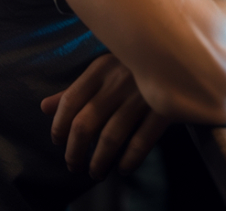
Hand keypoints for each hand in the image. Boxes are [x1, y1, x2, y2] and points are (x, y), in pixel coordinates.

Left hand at [40, 54, 170, 179]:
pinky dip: (130, 159)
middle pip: (85, 124)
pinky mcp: (165, 108)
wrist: (180, 54)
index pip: (70, 102)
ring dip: (99, 161)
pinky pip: (142, 141)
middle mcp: (118, 81)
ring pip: (111, 137)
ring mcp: (142, 95)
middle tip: (73, 165)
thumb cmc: (135, 65)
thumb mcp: (104, 70)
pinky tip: (123, 168)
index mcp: (101, 68)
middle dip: (75, 151)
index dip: (59, 127)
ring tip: (96, 172)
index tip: (57, 143)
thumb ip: (75, 89)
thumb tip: (44, 108)